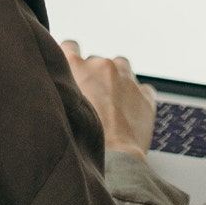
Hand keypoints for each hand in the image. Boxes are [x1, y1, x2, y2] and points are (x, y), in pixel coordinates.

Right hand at [61, 41, 155, 161]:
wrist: (112, 159)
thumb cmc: (80, 139)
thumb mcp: (60, 105)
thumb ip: (61, 86)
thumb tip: (60, 83)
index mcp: (77, 65)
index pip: (70, 45)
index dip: (71, 57)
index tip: (73, 69)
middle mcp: (101, 65)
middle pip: (96, 62)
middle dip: (95, 76)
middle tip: (92, 100)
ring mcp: (126, 77)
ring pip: (121, 67)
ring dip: (117, 80)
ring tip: (112, 104)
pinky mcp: (145, 95)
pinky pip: (142, 88)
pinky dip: (137, 97)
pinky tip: (129, 113)